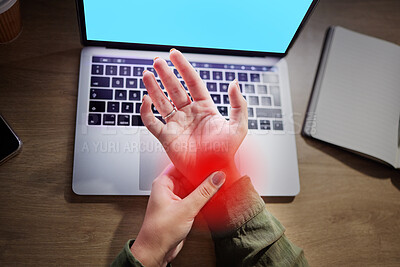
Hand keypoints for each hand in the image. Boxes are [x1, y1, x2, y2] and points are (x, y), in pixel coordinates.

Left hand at [130, 165, 225, 266]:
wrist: (156, 252)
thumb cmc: (158, 232)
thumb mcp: (185, 209)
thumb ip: (203, 192)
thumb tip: (216, 178)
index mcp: (164, 183)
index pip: (181, 164)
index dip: (195, 160)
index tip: (209, 157)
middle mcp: (169, 189)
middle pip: (189, 175)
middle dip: (203, 174)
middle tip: (218, 170)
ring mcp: (176, 199)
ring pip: (194, 187)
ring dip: (205, 186)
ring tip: (220, 181)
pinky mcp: (182, 209)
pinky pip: (196, 198)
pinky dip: (204, 197)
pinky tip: (215, 195)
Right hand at [141, 49, 247, 186]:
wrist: (215, 172)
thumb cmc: (227, 153)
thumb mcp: (238, 127)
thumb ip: (238, 105)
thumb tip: (233, 83)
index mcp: (205, 108)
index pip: (193, 82)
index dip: (183, 67)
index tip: (174, 54)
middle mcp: (189, 114)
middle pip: (175, 89)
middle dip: (166, 74)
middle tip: (157, 61)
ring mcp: (177, 124)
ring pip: (162, 102)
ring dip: (154, 88)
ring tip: (146, 74)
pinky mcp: (167, 138)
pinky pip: (152, 122)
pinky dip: (146, 112)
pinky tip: (145, 100)